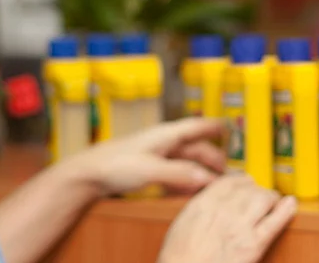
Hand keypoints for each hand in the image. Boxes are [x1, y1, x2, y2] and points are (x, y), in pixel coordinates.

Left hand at [61, 117, 226, 196]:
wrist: (89, 174)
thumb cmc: (115, 163)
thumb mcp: (151, 169)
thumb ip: (180, 174)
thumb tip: (207, 178)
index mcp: (166, 134)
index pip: (197, 126)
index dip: (214, 126)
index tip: (230, 127)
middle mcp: (164, 142)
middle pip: (195, 148)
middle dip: (213, 158)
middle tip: (229, 173)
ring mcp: (156, 156)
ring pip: (186, 162)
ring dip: (200, 172)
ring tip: (214, 185)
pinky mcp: (149, 170)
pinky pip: (174, 174)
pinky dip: (185, 182)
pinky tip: (190, 191)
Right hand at [158, 173, 296, 262]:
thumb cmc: (178, 258)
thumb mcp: (182, 223)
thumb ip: (200, 208)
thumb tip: (212, 202)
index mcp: (204, 203)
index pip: (230, 182)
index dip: (242, 181)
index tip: (246, 184)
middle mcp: (223, 210)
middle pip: (249, 188)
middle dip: (257, 190)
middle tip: (261, 196)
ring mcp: (240, 227)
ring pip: (263, 198)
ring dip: (270, 198)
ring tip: (274, 202)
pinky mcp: (253, 245)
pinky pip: (274, 222)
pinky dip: (285, 210)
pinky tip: (290, 204)